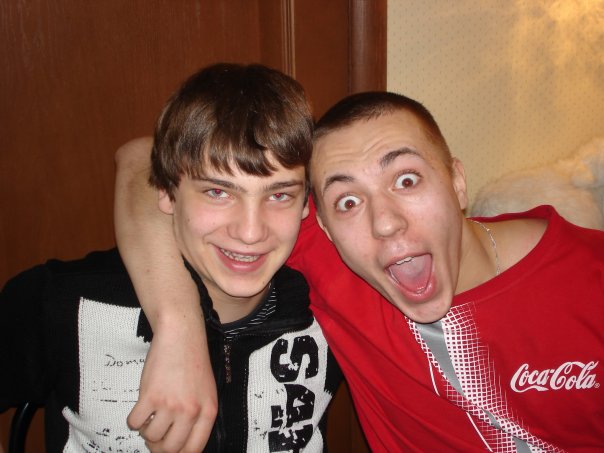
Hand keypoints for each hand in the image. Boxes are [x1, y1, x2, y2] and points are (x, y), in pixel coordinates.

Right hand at [128, 314, 216, 451]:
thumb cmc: (193, 361)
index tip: (169, 449)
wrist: (181, 336)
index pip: (193, 449)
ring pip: (150, 437)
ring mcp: (170, 405)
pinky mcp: (150, 396)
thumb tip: (181, 443)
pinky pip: (135, 423)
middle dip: (159, 446)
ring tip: (150, 415)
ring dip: (146, 430)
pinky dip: (134, 419)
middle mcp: (191, 411)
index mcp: (208, 412)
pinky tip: (141, 408)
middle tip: (155, 435)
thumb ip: (198, 417)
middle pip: (170, 449)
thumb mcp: (206, 391)